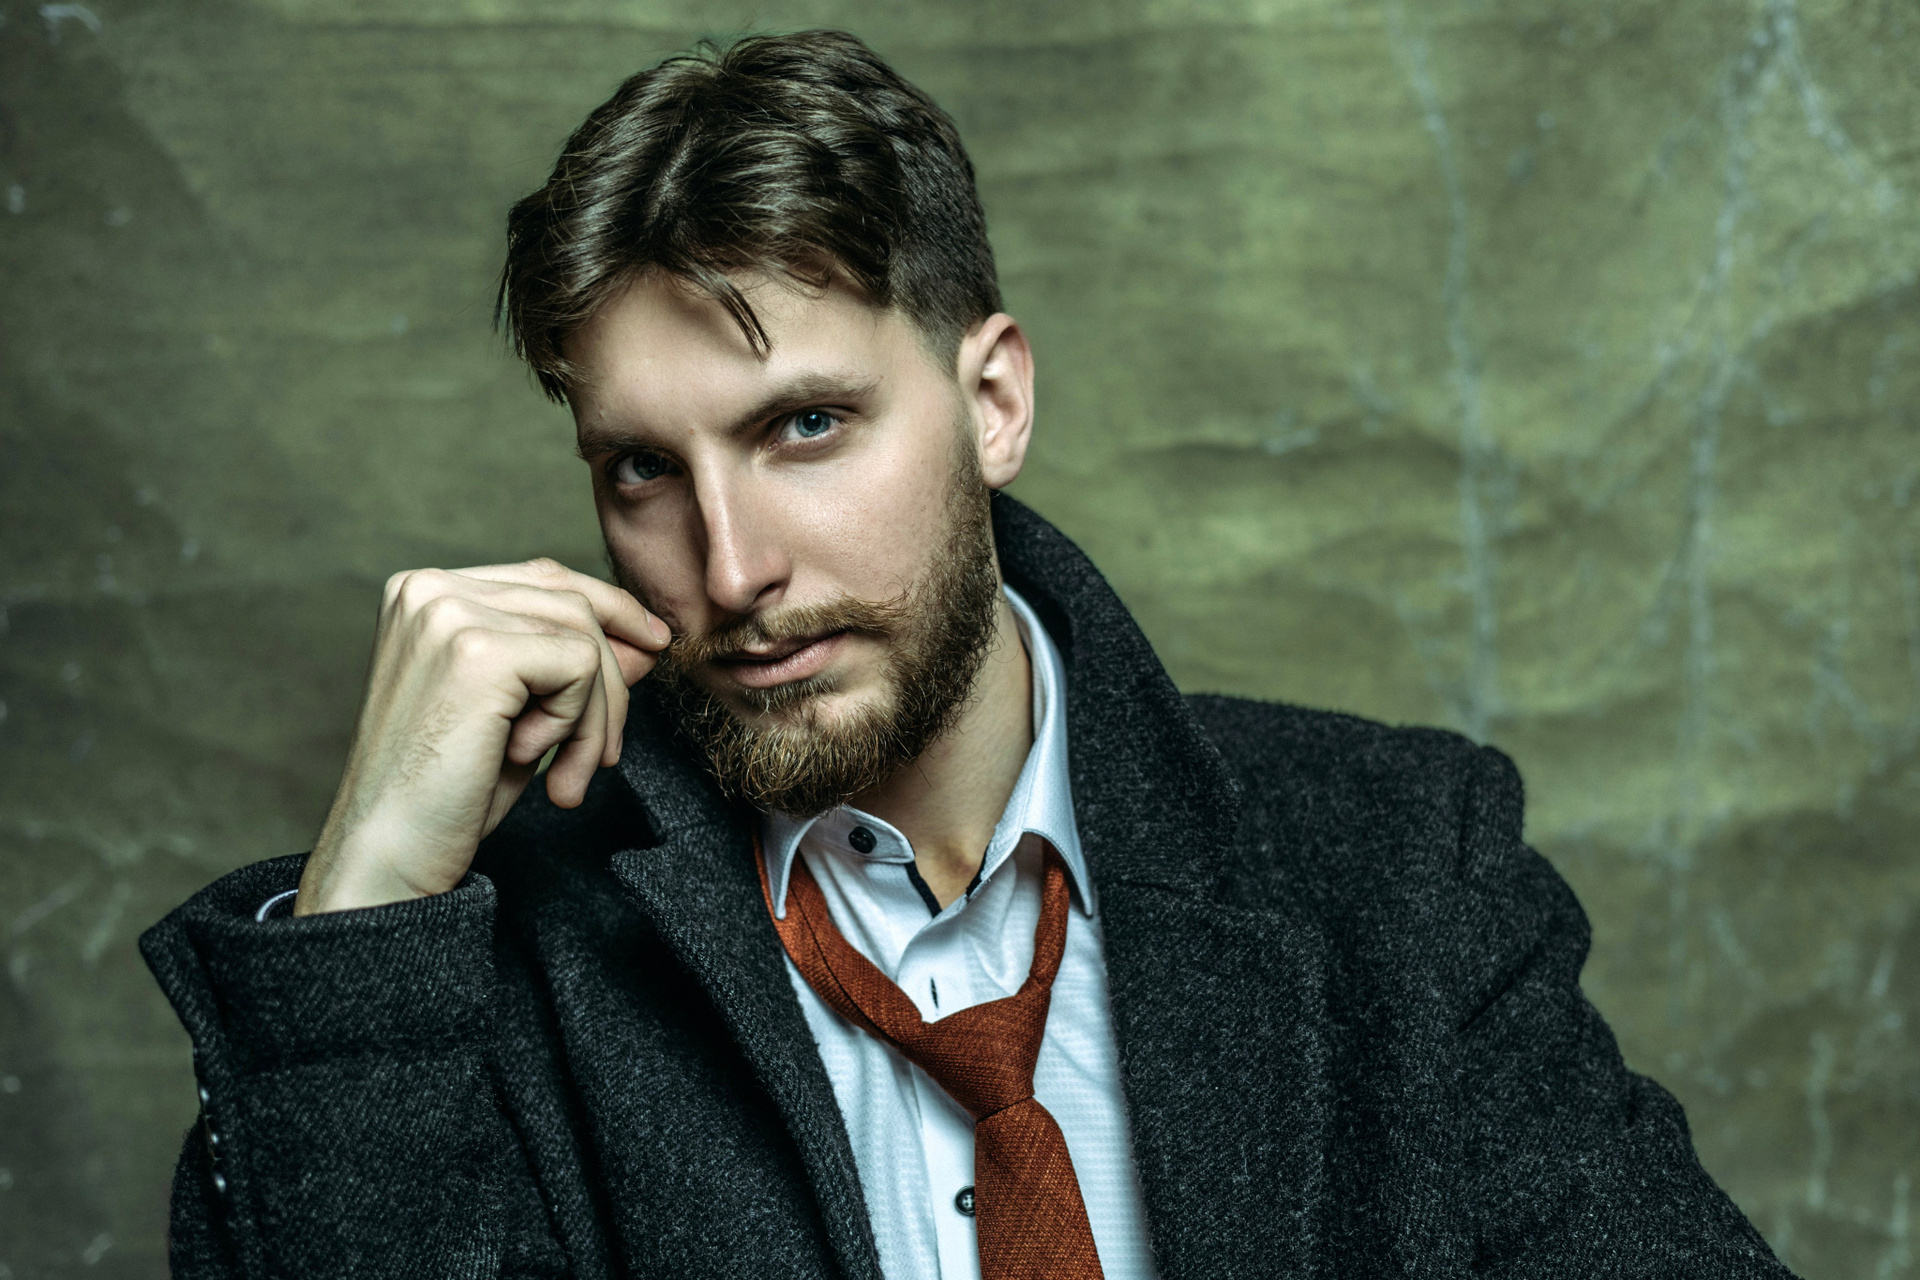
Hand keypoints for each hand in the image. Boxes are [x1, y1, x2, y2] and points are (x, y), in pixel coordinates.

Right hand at [294, 559, 670, 915]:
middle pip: (573, 603)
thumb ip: (572, 665)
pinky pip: (580, 666)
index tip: (651, 651)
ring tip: (569, 774)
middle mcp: (429, 589)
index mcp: (424, 593)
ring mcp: (448, 614)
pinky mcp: (478, 651)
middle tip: (603, 756)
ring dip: (597, 716)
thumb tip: (646, 640)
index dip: (610, 613)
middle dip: (610, 684)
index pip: (545, 579)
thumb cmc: (447, 790)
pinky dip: (576, 723)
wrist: (391, 852)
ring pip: (584, 638)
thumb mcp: (523, 712)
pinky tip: (531, 761)